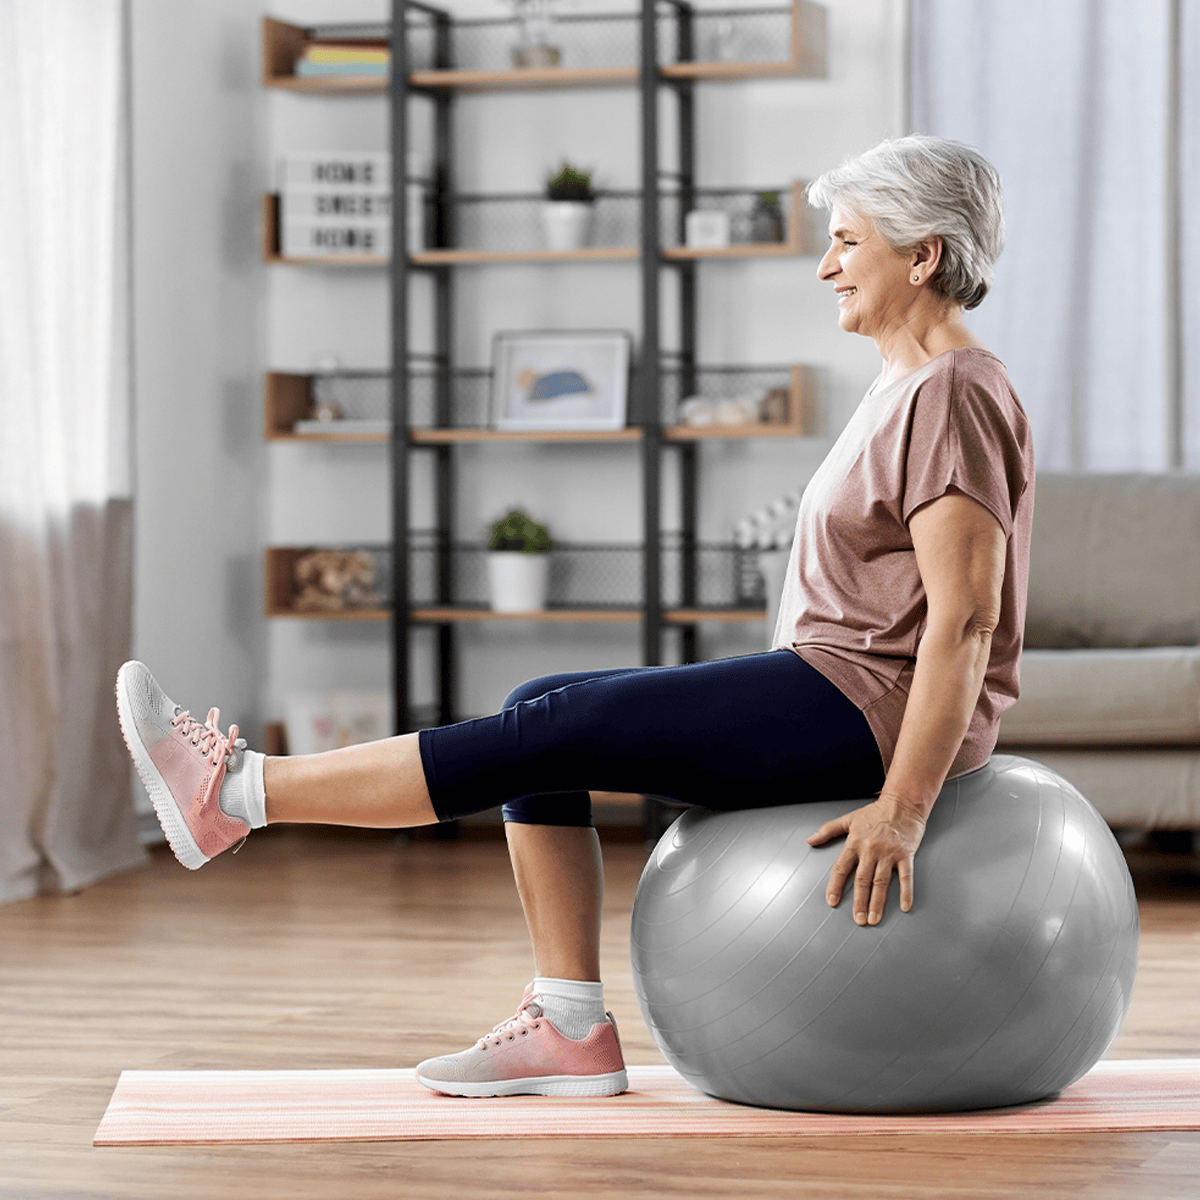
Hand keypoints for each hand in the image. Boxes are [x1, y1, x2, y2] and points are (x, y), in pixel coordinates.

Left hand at [807, 796, 927, 925]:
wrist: (902, 803)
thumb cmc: (875, 812)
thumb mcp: (849, 819)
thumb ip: (828, 830)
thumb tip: (810, 839)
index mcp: (855, 843)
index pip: (841, 868)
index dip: (835, 886)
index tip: (832, 902)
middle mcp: (870, 850)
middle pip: (862, 880)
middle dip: (859, 902)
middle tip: (858, 920)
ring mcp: (889, 854)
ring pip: (881, 882)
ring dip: (878, 902)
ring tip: (874, 919)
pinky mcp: (905, 855)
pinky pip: (906, 876)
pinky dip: (906, 892)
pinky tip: (904, 906)